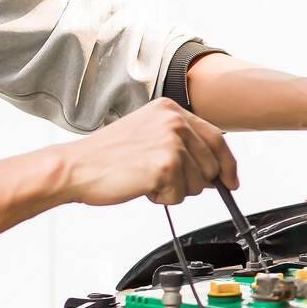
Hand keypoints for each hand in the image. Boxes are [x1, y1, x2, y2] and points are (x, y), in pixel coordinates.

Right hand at [55, 99, 238, 205]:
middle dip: (194, 182)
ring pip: (198, 184)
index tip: (231, 181)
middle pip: (212, 165)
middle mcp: (175, 121)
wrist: (75, 167)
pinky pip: (180, 196)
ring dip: (174, 190)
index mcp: (171, 110)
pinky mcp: (166, 165)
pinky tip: (141, 185)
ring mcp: (172, 142)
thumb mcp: (149, 134)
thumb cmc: (107, 156)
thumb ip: (181, 142)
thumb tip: (215, 169)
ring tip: (145, 177)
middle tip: (162, 179)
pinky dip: (162, 198)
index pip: (217, 138)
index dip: (227, 164)